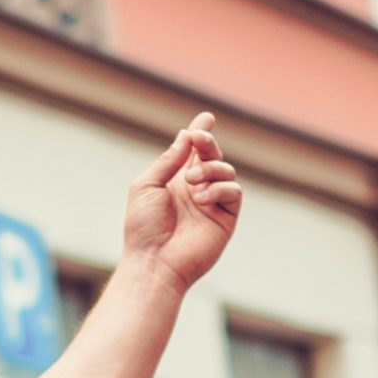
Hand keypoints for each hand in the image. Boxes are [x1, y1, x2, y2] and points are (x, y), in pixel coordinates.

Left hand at [122, 112, 242, 293]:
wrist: (154, 260)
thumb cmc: (143, 226)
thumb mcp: (147, 185)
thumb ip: (168, 160)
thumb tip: (187, 135)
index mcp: (175, 181)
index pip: (193, 152)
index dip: (200, 133)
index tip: (206, 117)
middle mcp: (196, 189)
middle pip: (211, 155)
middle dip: (207, 142)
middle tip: (198, 138)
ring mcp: (212, 203)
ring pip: (226, 170)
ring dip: (210, 168)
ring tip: (191, 182)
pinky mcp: (225, 217)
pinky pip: (233, 192)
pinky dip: (219, 188)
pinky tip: (201, 198)